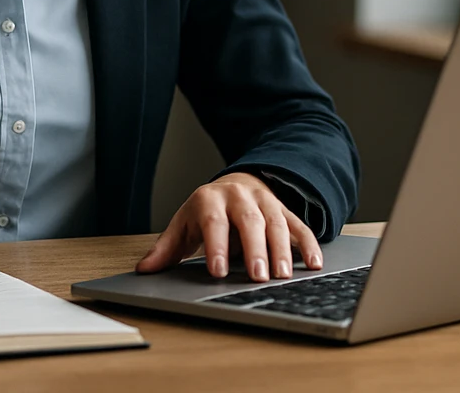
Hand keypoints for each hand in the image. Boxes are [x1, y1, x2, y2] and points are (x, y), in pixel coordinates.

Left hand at [135, 172, 322, 280]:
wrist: (235, 184)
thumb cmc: (207, 211)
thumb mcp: (184, 224)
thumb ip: (166, 248)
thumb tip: (144, 270)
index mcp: (210, 200)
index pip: (213, 222)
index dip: (216, 246)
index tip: (218, 271)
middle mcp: (239, 197)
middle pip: (249, 221)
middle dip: (254, 249)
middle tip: (257, 276)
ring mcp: (265, 202)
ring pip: (276, 224)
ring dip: (282, 250)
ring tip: (283, 276)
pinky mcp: (285, 211)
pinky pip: (300, 226)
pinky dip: (309, 244)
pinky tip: (314, 264)